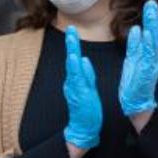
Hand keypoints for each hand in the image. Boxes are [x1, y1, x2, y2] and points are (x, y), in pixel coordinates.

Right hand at [62, 26, 102, 153]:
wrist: (83, 130)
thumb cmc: (86, 109)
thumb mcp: (88, 88)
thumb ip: (86, 74)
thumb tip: (83, 59)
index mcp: (77, 79)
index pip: (74, 58)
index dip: (73, 43)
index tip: (72, 29)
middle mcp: (73, 82)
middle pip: (71, 59)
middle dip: (71, 43)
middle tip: (70, 28)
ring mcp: (75, 88)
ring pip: (72, 68)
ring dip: (71, 53)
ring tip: (71, 40)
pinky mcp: (79, 95)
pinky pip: (77, 80)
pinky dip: (76, 69)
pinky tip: (76, 60)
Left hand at [119, 0, 157, 117]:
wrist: (136, 106)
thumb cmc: (135, 83)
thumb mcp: (134, 61)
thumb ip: (136, 46)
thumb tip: (138, 29)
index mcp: (145, 54)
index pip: (150, 33)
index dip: (151, 18)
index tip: (150, 2)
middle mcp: (149, 58)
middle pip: (153, 35)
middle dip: (153, 19)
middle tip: (152, 2)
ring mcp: (148, 66)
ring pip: (151, 44)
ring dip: (152, 27)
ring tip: (151, 13)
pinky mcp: (145, 75)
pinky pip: (146, 57)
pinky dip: (145, 45)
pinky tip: (144, 33)